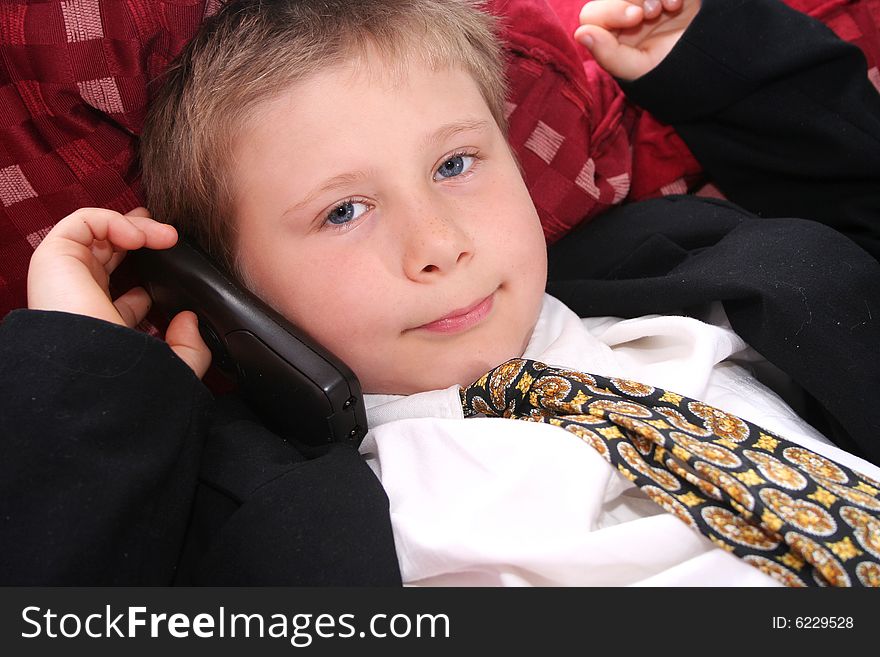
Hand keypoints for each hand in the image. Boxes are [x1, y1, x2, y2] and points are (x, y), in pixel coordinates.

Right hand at [27, 207, 211, 377]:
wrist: (96, 379)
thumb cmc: (125, 380)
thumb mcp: (172, 367)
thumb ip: (189, 349)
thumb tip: (190, 321)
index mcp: (104, 321)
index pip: (125, 291)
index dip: (152, 275)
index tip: (176, 268)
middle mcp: (83, 296)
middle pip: (111, 251)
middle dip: (142, 235)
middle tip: (170, 236)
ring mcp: (67, 276)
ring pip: (99, 232)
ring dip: (136, 226)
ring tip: (165, 236)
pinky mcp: (54, 259)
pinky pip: (82, 222)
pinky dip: (113, 220)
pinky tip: (139, 237)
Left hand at [575, 0, 700, 79]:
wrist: (716, 65)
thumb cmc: (674, 73)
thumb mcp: (640, 69)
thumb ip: (608, 55)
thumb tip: (581, 34)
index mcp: (612, 39)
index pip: (591, 16)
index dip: (608, 12)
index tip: (634, 18)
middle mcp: (626, 19)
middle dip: (629, 1)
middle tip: (650, 13)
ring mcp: (647, 4)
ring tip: (667, 9)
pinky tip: (677, 3)